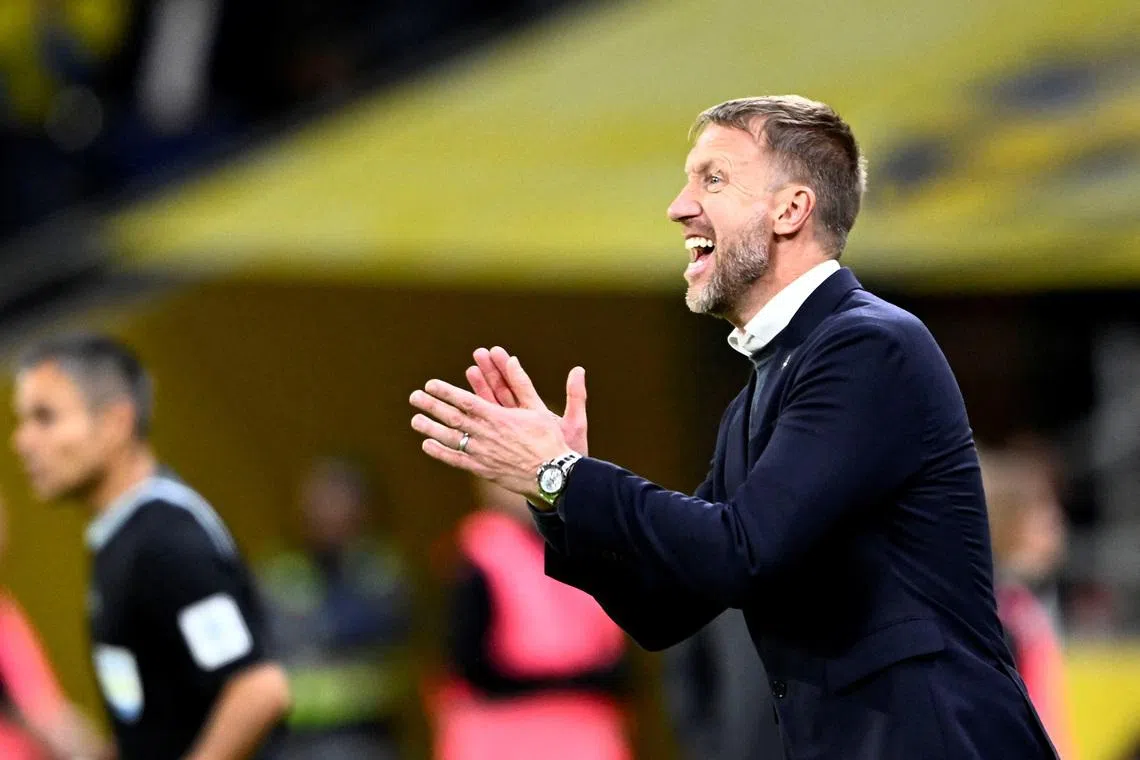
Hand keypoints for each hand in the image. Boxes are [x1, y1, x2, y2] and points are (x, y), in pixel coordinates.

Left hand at [410, 351, 588, 499]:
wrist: (552, 475)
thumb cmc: (548, 440)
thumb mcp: (538, 408)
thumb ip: (522, 383)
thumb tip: (513, 359)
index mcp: (497, 416)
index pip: (464, 400)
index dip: (445, 392)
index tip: (430, 385)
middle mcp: (485, 434)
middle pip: (452, 417)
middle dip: (431, 406)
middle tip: (414, 397)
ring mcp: (481, 453)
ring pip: (450, 438)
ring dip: (431, 428)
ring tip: (415, 420)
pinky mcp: (482, 469)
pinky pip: (456, 460)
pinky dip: (440, 452)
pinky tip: (427, 445)